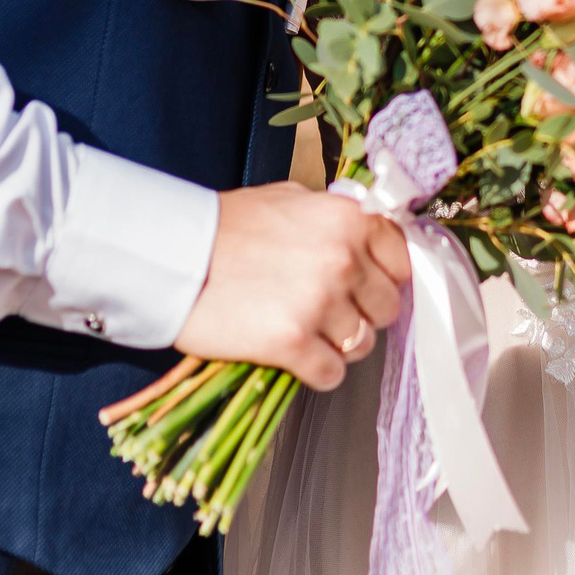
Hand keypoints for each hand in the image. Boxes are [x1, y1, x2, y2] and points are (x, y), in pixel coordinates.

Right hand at [173, 183, 410, 389]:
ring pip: (361, 345)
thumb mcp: (289, 200)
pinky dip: (316, 371)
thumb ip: (334, 217)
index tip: (365, 287)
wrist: (172, 256)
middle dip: (361, 314)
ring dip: (337, 345)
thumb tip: (366, 235)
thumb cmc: (226, 226)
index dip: (384, 278)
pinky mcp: (291, 343)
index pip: (402, 262)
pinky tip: (293, 355)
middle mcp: (343, 259)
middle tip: (328, 313)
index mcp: (349, 220)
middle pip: (386, 308)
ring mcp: (319, 303)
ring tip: (305, 332)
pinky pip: (331, 374)